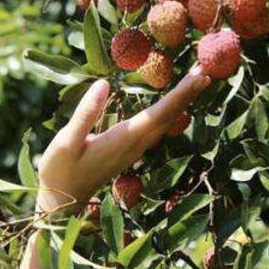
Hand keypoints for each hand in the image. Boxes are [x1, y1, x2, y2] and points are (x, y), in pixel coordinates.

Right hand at [35, 65, 211, 213]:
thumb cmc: (60, 171)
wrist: (62, 200)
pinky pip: (157, 126)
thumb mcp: (66, 142)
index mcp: (124, 139)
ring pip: (166, 121)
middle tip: (208, 68)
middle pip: (169, 116)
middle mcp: (136, 145)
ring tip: (198, 79)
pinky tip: (175, 100)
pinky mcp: (131, 149)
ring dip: (183, 100)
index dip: (181, 95)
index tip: (199, 77)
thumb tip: (103, 84)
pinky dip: (171, 109)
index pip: (159, 114)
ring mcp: (135, 149)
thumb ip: (85, 114)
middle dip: (189, 92)